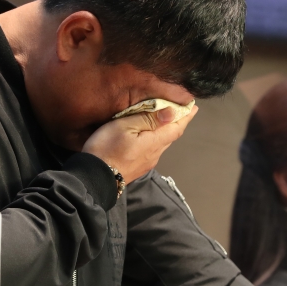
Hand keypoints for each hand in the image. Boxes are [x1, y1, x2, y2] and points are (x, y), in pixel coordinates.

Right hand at [82, 106, 197, 183]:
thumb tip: (172, 112)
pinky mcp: (138, 167)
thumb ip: (148, 119)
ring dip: (167, 130)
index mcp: (155, 142)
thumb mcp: (125, 127)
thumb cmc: (107, 149)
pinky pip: (153, 149)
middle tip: (181, 109)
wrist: (93, 179)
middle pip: (171, 135)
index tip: (193, 106)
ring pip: (162, 143)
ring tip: (167, 119)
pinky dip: (157, 138)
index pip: (177, 127)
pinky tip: (150, 135)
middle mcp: (155, 154)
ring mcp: (147, 163)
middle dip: (177, 122)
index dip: (185, 116)